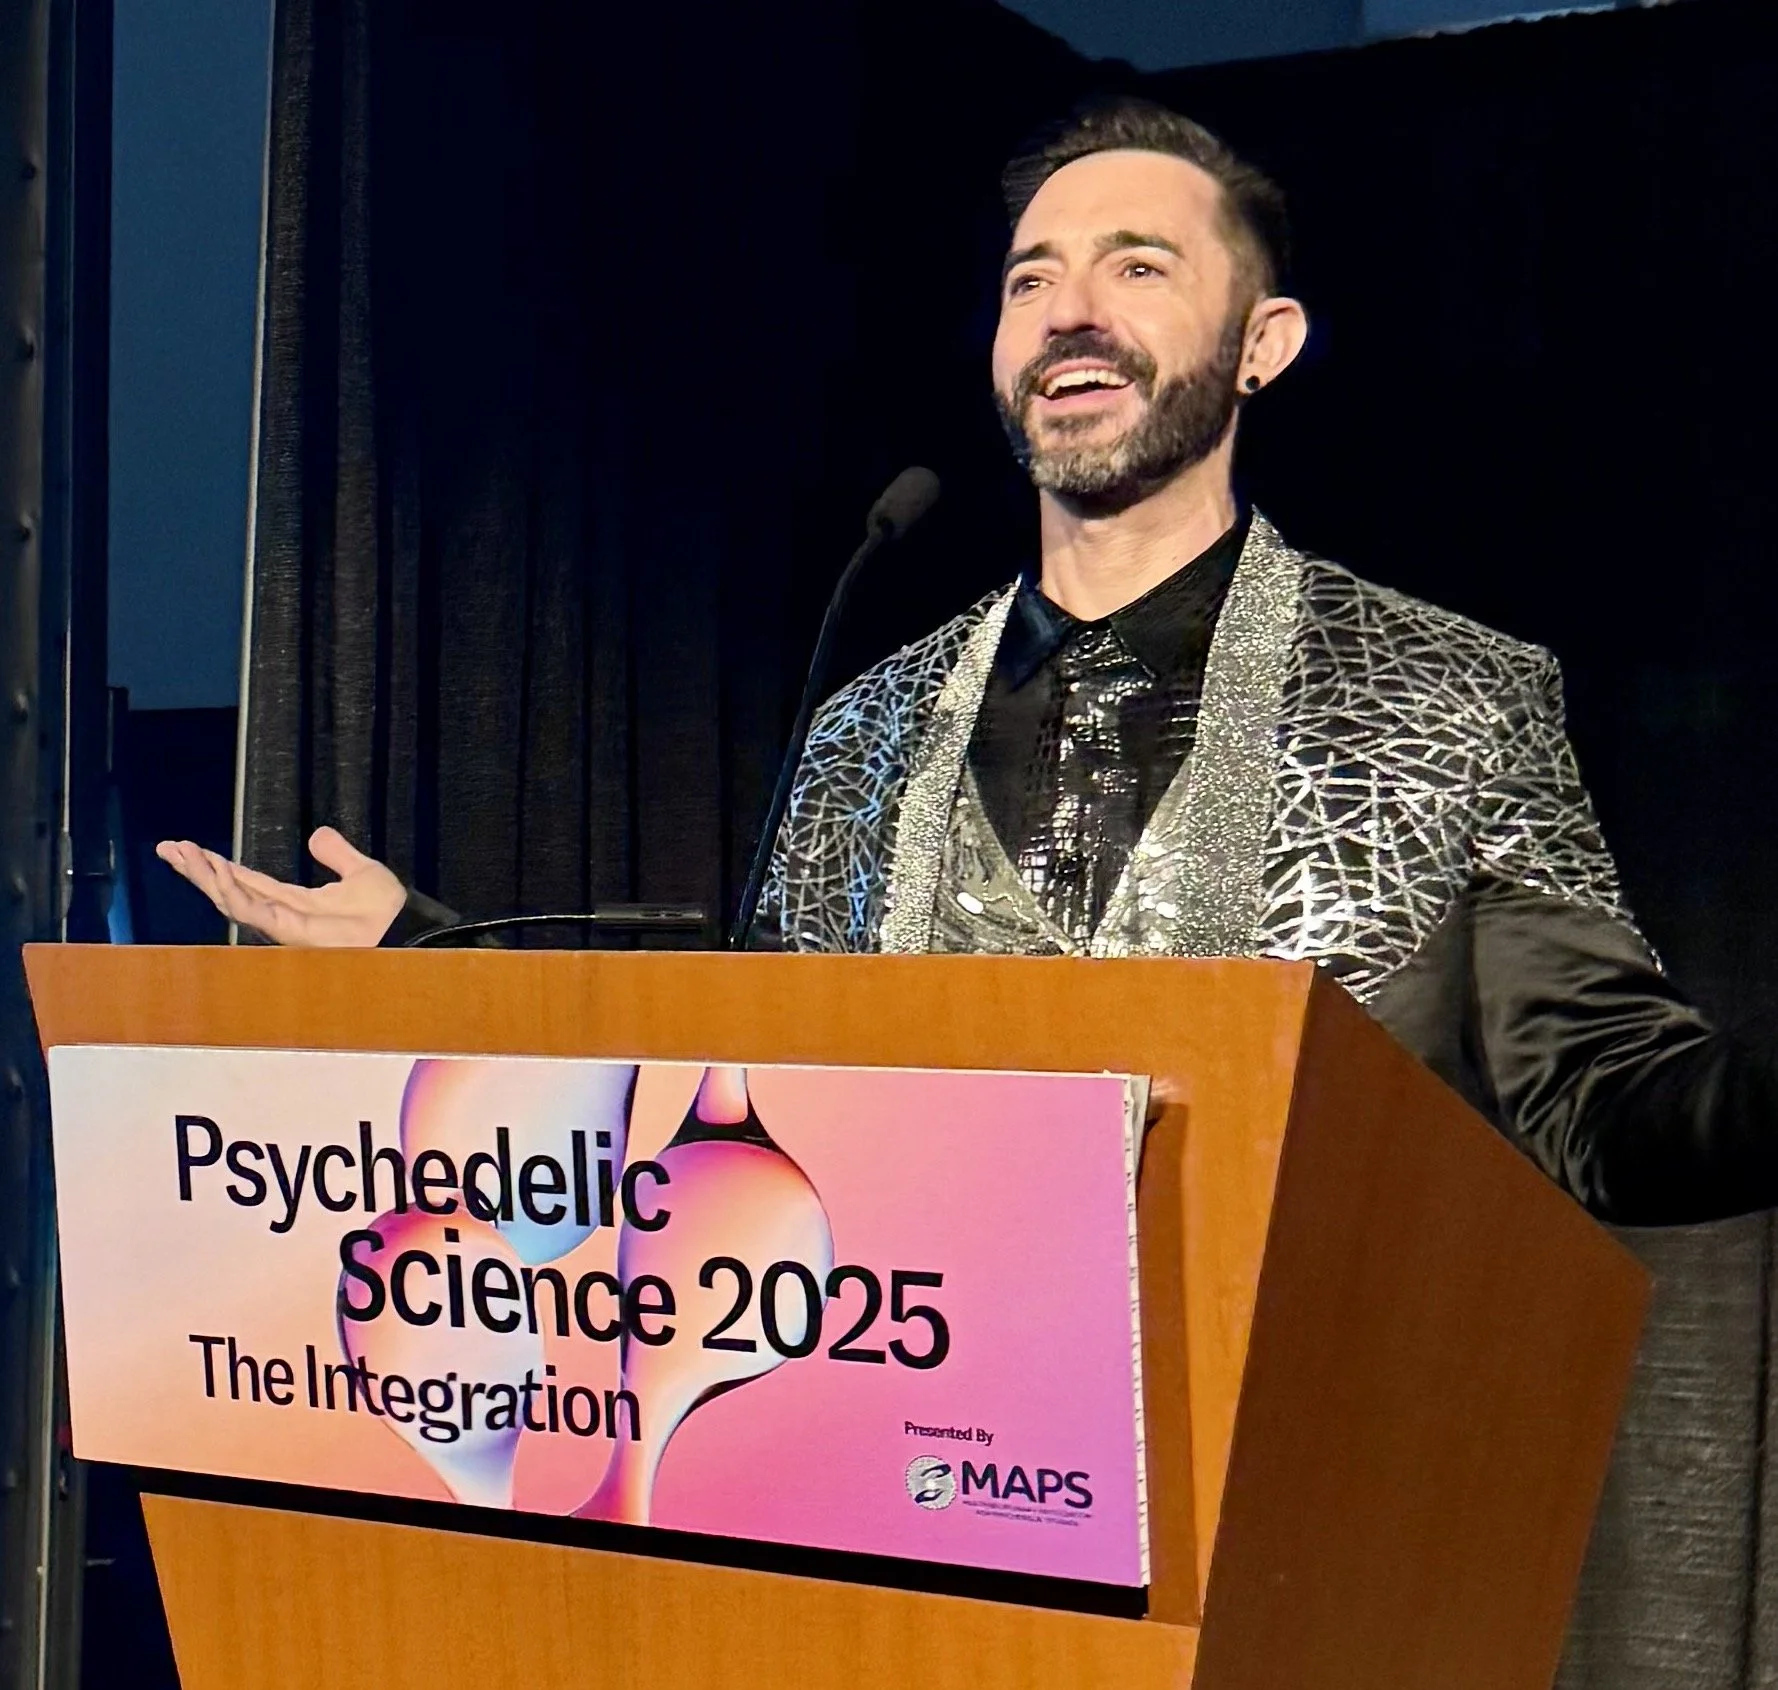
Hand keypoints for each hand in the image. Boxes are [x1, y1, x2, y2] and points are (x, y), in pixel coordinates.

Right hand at [155, 826, 407, 947]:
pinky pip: (253, 910)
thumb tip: (317, 835)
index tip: (190, 848)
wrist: (404, 928)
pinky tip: (215, 873)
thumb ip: (337, 853)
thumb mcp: (360, 871)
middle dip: (198, 870)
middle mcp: (283, 914)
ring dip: (205, 877)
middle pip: (230, 889)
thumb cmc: (387, 911)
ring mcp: (284, 925)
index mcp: (295, 901)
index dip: (218, 865)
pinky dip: (232, 891)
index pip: (247, 881)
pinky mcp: (291, 931)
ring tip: (181, 853)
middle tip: (167, 848)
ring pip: (232, 900)